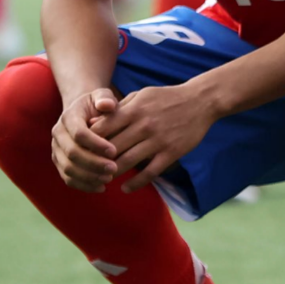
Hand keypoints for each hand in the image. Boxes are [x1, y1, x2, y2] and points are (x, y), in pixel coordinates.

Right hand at [51, 88, 119, 191]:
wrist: (83, 113)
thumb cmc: (97, 105)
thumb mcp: (102, 95)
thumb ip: (105, 98)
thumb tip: (107, 105)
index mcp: (68, 117)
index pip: (79, 133)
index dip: (96, 144)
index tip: (114, 151)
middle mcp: (58, 134)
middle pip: (72, 153)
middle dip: (94, 163)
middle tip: (114, 168)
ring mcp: (56, 150)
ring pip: (68, 169)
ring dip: (89, 177)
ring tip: (109, 178)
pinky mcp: (60, 163)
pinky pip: (68, 179)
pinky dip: (84, 186)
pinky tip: (101, 188)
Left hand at [92, 83, 216, 192]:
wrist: (200, 101)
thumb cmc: (166, 97)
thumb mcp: (141, 95)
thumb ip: (119, 108)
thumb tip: (94, 122)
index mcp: (134, 109)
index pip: (103, 128)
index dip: (90, 141)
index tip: (85, 151)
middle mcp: (144, 125)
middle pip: (112, 147)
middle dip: (98, 161)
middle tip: (90, 170)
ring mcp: (158, 140)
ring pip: (128, 162)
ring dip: (113, 173)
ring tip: (105, 179)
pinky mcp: (171, 152)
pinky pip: (149, 172)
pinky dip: (135, 183)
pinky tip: (125, 188)